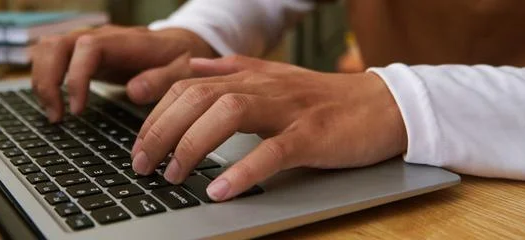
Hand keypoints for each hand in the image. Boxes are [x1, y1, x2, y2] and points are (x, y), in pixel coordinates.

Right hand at [28, 26, 216, 121]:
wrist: (179, 46)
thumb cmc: (181, 58)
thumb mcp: (184, 70)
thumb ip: (163, 79)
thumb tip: (134, 91)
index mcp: (124, 41)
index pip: (87, 47)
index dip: (77, 76)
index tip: (78, 108)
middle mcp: (99, 37)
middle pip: (56, 45)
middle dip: (48, 81)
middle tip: (57, 117)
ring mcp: (86, 44)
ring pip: (47, 50)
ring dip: (41, 81)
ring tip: (54, 115)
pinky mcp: (81, 56)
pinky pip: (51, 59)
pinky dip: (45, 80)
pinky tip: (55, 106)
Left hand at [130, 56, 407, 200]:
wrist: (386, 105)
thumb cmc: (328, 99)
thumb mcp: (276, 78)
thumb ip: (233, 70)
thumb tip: (193, 66)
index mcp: (252, 77)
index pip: (189, 86)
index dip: (156, 113)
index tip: (138, 145)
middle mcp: (265, 87)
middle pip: (199, 97)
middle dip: (162, 130)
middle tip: (143, 165)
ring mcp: (289, 110)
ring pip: (229, 113)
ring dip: (192, 145)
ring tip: (174, 175)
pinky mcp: (313, 135)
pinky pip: (273, 151)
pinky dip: (244, 170)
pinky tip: (221, 189)